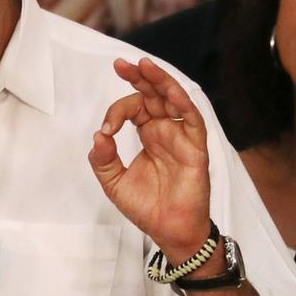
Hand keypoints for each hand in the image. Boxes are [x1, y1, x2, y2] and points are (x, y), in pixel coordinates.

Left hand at [88, 57, 210, 263]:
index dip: (117, 110)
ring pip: (174, 100)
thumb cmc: (146, 206)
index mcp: (147, 134)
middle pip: (154, 95)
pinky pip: (192, 121)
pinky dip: (182, 103)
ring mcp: (181, 137)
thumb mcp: (113, 181)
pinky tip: (170, 91)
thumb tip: (99, 135)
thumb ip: (103, 158)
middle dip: (139, 77)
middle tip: (121, 64)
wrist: (168, 231)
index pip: (133, 108)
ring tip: (144, 66)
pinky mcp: (196, 149)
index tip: (107, 127)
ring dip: (160, 82)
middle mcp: (165, 130)